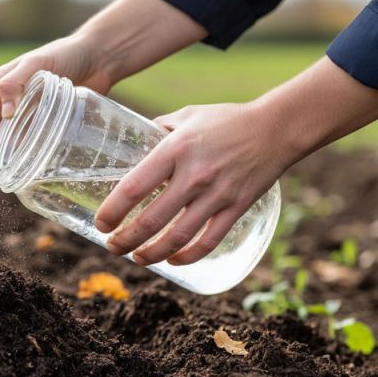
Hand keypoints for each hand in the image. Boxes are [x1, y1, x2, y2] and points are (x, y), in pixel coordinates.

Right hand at [0, 0, 208, 154]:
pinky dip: (36, 148)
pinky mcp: (51, 116)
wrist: (99, 56)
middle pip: (0, 128)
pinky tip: (42, 160)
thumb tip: (5, 114)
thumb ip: (16, 82)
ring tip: (24, 170)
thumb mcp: (37, 63)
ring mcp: (34, 108)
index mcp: (4, 83)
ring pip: (19, 134)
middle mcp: (15, 97)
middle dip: (1, 149)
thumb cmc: (66, 53)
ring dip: (19, 151)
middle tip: (8, 170)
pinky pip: (38, 135)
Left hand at [94, 101, 290, 265]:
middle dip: (126, 240)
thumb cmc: (225, 120)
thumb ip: (159, 130)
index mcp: (175, 149)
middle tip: (112, 247)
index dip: (113, 211)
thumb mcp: (186, 116)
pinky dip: (188, 256)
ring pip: (178, 237)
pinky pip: (209, 241)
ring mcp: (217, 194)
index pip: (134, 187)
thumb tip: (134, 142)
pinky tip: (173, 260)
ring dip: (152, 254)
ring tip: (137, 259)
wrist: (276, 128)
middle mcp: (194, 174)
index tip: (101, 223)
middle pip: (152, 220)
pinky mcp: (237, 208)